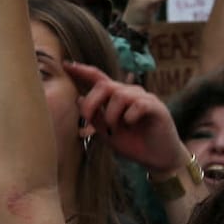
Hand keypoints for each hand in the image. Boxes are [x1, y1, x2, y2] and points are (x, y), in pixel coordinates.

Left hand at [65, 63, 185, 171]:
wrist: (158, 159)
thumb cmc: (134, 143)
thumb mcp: (108, 133)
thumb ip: (95, 118)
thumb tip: (78, 99)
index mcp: (116, 98)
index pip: (98, 79)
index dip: (82, 71)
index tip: (65, 64)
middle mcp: (129, 93)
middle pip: (104, 85)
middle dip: (91, 101)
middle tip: (87, 118)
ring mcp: (144, 98)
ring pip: (120, 94)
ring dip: (111, 114)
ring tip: (114, 129)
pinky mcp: (156, 107)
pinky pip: (139, 104)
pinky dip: (130, 116)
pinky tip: (131, 125)